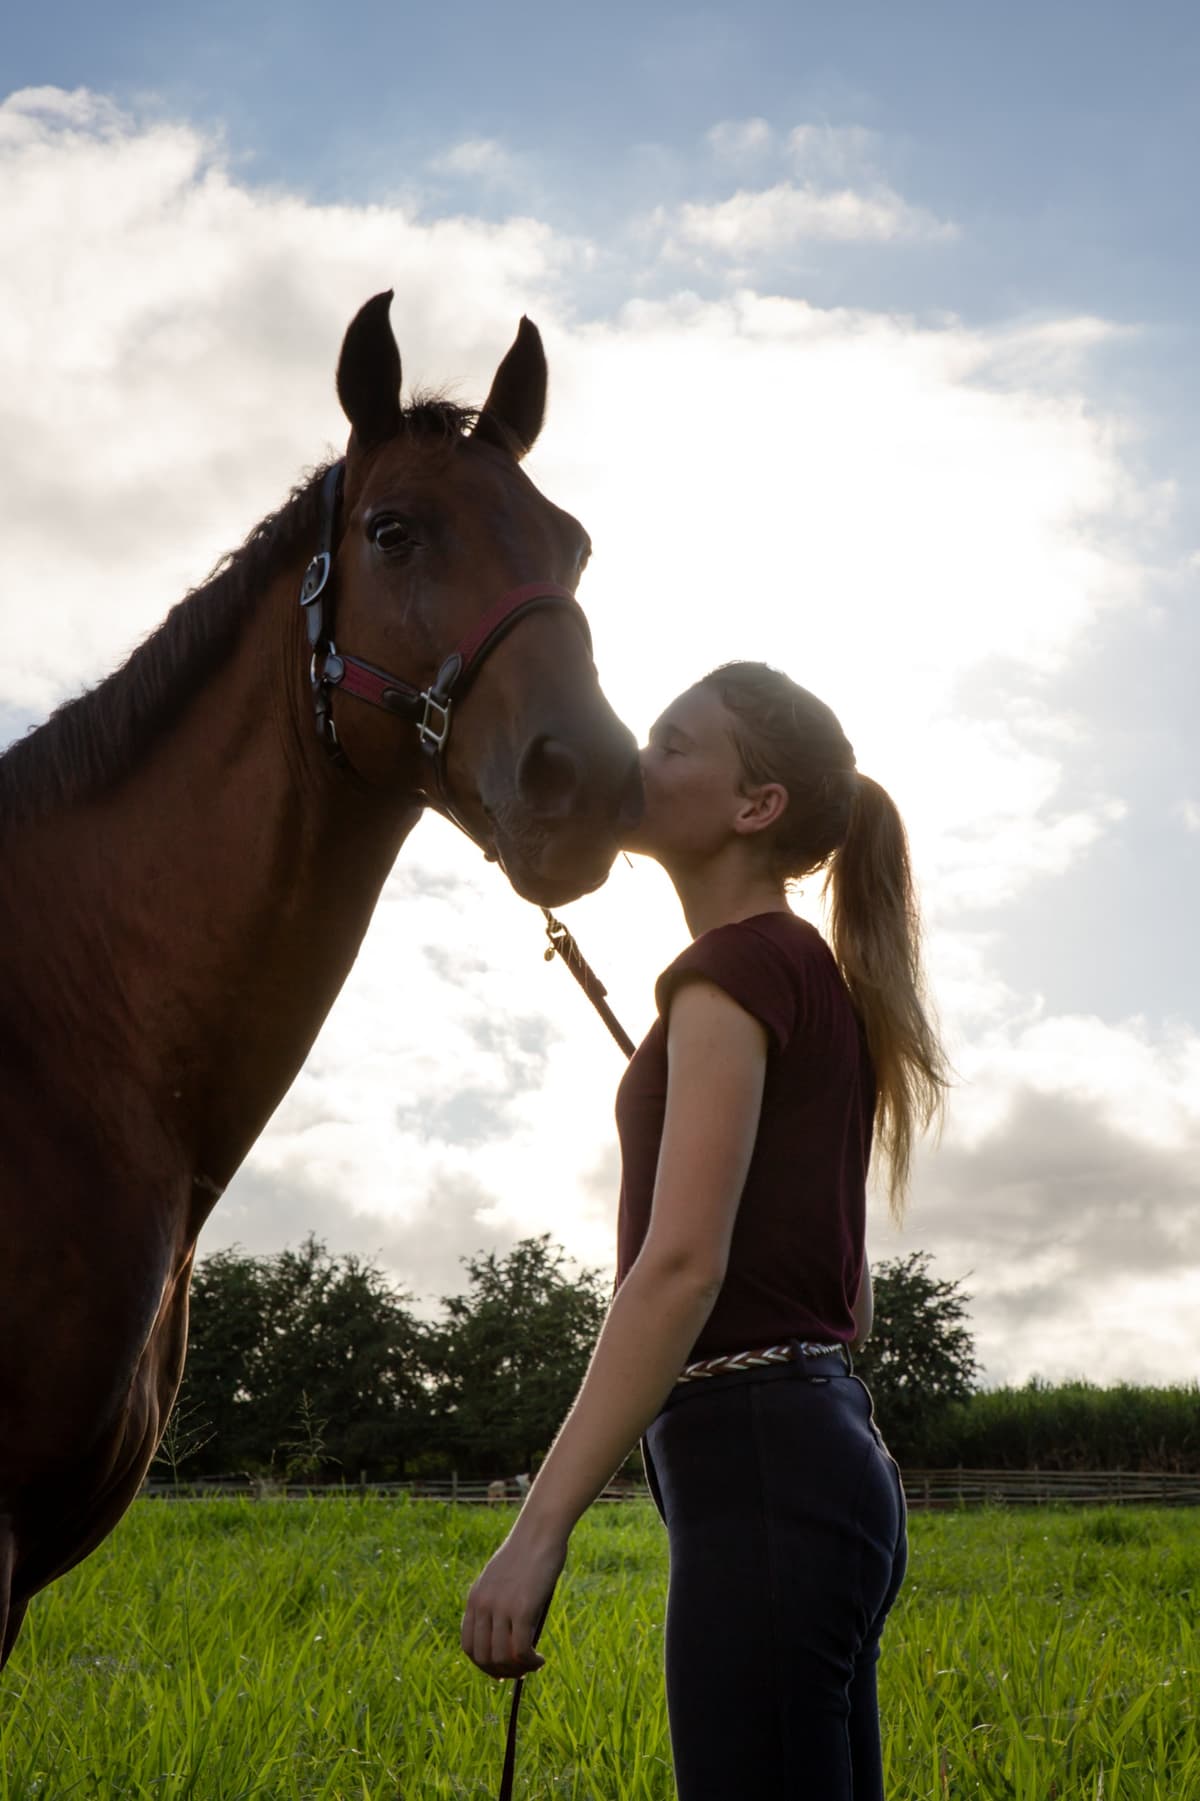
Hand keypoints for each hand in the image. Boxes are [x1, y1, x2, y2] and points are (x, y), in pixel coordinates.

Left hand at [461, 1520, 567, 1679]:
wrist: (540, 1531)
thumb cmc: (528, 1554)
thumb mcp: (504, 1581)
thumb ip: (499, 1606)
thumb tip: (510, 1644)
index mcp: (475, 1598)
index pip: (469, 1646)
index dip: (483, 1665)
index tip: (500, 1670)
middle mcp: (483, 1605)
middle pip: (483, 1657)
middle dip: (501, 1672)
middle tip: (520, 1672)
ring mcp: (501, 1607)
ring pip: (502, 1658)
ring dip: (518, 1670)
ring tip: (534, 1665)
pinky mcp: (522, 1609)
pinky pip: (521, 1650)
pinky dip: (530, 1662)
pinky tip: (540, 1659)